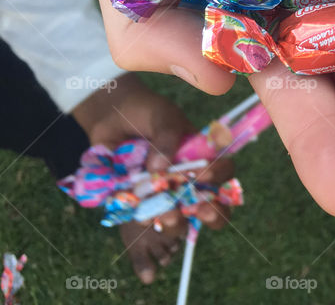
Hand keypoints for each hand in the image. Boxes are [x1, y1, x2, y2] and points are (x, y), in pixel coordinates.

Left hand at [71, 74, 232, 282]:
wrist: (110, 117)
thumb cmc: (146, 112)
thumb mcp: (162, 116)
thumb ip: (166, 138)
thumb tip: (159, 170)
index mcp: (203, 158)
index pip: (224, 172)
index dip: (219, 177)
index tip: (202, 174)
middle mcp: (189, 182)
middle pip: (213, 207)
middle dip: (211, 214)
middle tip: (198, 210)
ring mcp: (165, 196)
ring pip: (181, 222)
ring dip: (176, 223)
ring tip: (164, 215)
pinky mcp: (141, 206)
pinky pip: (147, 222)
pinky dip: (143, 220)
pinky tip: (135, 210)